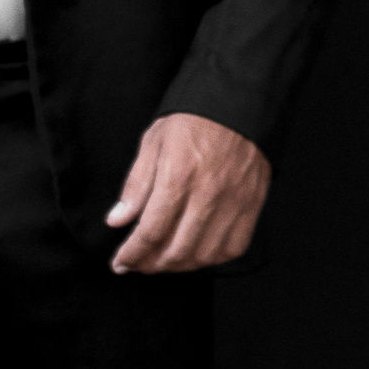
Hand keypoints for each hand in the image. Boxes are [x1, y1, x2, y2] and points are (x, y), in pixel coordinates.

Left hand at [107, 114, 270, 273]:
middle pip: (176, 250)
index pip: (151, 231)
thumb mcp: (153, 143)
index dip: (132, 254)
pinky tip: (195, 252)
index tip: (120, 263)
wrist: (237, 102)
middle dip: (150, 265)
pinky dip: (211, 258)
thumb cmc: (193, 120)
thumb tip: (117, 220)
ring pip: (204, 255)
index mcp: (178, 176)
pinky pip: (232, 247)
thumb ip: (136, 185)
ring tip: (162, 261)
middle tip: (137, 264)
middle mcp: (208, 194)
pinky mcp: (251, 205)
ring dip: (178, 266)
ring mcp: (233, 203)